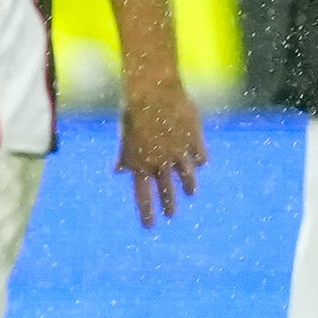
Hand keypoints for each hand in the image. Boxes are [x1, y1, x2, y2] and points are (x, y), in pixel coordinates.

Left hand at [114, 75, 204, 228]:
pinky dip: (199, 160)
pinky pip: (200, 157)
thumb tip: (117, 172)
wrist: (154, 90)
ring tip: (191, 193)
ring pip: (187, 177)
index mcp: (140, 163)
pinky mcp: (195, 140)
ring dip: (188, 187)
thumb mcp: (125, 136)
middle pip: (166, 190)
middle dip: (169, 204)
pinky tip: (200, 162)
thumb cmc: (134, 111)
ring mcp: (179, 152)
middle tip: (170, 214)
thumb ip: (125, 156)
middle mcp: (160, 162)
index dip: (146, 212)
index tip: (150, 227)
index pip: (142, 195)